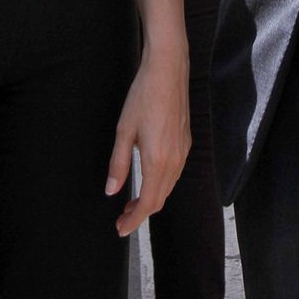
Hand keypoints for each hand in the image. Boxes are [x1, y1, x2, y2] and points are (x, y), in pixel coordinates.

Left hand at [105, 38, 189, 237]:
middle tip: (122, 219)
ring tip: (132, 203)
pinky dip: (162, 185)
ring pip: (169, 187)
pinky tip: (149, 180)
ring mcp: (183, 150)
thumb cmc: (144, 96)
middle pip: (161, 199)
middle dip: (141, 213)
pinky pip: (175, 173)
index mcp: (158, 160)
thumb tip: (111, 191)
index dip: (134, 220)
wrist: (168, 70)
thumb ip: (119, 163)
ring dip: (152, 199)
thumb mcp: (124, 130)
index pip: (148, 202)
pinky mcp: (186, 141)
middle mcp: (175, 160)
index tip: (120, 229)